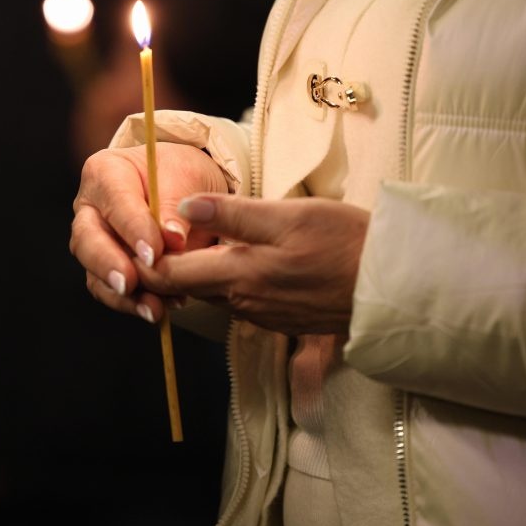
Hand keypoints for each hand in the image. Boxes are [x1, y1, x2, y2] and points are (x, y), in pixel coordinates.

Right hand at [69, 142, 227, 322]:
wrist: (186, 190)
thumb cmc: (180, 175)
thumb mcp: (186, 177)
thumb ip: (175, 206)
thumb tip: (173, 239)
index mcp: (104, 173)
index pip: (114, 203)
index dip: (132, 229)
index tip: (154, 252)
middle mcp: (90, 208)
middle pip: (86, 240)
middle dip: (108, 264)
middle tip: (130, 283)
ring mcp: (94, 241)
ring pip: (94, 272)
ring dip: (122, 295)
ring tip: (153, 308)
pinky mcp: (105, 269)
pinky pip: (110, 292)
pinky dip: (132, 304)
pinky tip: (158, 309)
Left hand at [135, 194, 368, 334]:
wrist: (396, 285)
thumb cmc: (344, 241)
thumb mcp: (286, 215)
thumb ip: (230, 214)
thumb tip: (181, 207)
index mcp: (236, 276)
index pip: (166, 275)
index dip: (141, 258)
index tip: (130, 235)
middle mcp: (241, 303)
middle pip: (184, 287)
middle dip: (161, 267)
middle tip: (146, 235)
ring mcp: (261, 315)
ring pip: (211, 293)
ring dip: (194, 273)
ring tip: (183, 242)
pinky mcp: (280, 318)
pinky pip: (239, 299)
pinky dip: (225, 281)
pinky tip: (234, 258)